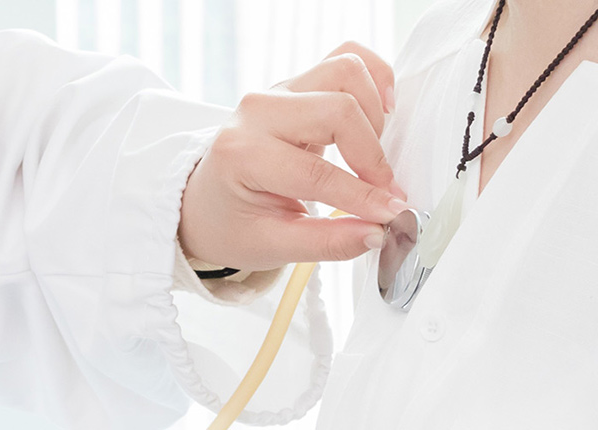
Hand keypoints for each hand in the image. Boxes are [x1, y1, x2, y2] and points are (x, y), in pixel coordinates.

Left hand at [179, 42, 408, 270]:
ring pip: (346, 70)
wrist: (206, 200)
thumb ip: (325, 242)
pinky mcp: (297, 84)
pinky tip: (380, 113)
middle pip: (338, 108)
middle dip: (371, 152)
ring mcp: (278, 91)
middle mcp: (257, 111)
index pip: (316, 172)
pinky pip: (344, 57)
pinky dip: (373, 78)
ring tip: (373, 154)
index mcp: (241, 153)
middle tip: (382, 190)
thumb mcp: (270, 246)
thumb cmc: (231, 221)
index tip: (391, 215)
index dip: (362, 196)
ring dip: (373, 113)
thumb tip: (377, 232)